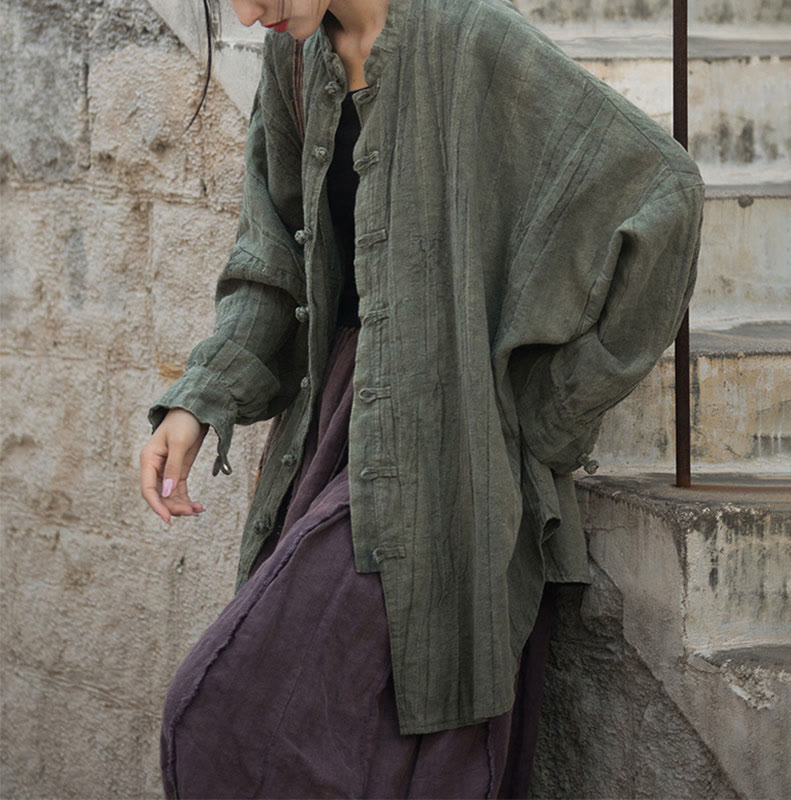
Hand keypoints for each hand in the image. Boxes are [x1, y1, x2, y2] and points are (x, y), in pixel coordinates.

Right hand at [140, 408, 208, 524]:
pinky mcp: (178, 471)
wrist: (195, 411)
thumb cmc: (184, 423)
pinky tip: (199, 507)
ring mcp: (166, 471)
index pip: (148, 489)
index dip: (156, 505)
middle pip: (160, 495)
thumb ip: (173, 468)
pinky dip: (187, 500)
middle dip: (175, 506)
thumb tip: (167, 493)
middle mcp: (154, 468)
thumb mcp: (179, 444)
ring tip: (200, 510)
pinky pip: (179, 491)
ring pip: (170, 496)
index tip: (168, 519)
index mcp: (148, 460)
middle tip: (193, 512)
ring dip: (183, 506)